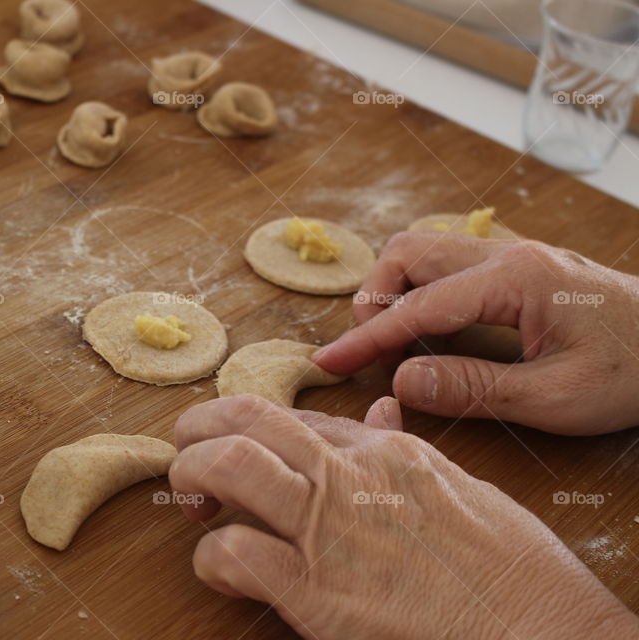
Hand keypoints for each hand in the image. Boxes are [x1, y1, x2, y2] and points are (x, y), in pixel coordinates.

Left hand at [170, 394, 638, 638]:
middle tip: (188, 454)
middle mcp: (349, 475)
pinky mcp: (315, 591)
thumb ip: (405, 448)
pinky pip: (234, 553)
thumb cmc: (511, 566)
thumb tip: (380, 411)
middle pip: (248, 419)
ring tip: (192, 502)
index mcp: (384, 450)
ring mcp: (329, 528)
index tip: (231, 444)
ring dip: (192, 476)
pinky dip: (212, 558)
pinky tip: (223, 569)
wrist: (542, 629)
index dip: (250, 427)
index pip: (295, 417)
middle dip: (199, 427)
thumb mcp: (458, 484)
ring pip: (229, 465)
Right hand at [313, 231, 638, 433]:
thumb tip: (402, 382)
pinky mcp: (519, 268)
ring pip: (426, 250)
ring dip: (395, 291)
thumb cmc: (637, 372)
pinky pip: (450, 266)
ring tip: (394, 343)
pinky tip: (432, 334)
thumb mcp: (557, 397)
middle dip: (374, 298)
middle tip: (368, 351)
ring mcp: (514, 255)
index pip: (419, 305)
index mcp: (516, 279)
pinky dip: (422, 293)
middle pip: (410, 251)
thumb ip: (475, 389)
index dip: (367, 338)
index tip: (326, 363)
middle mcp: (508, 254)